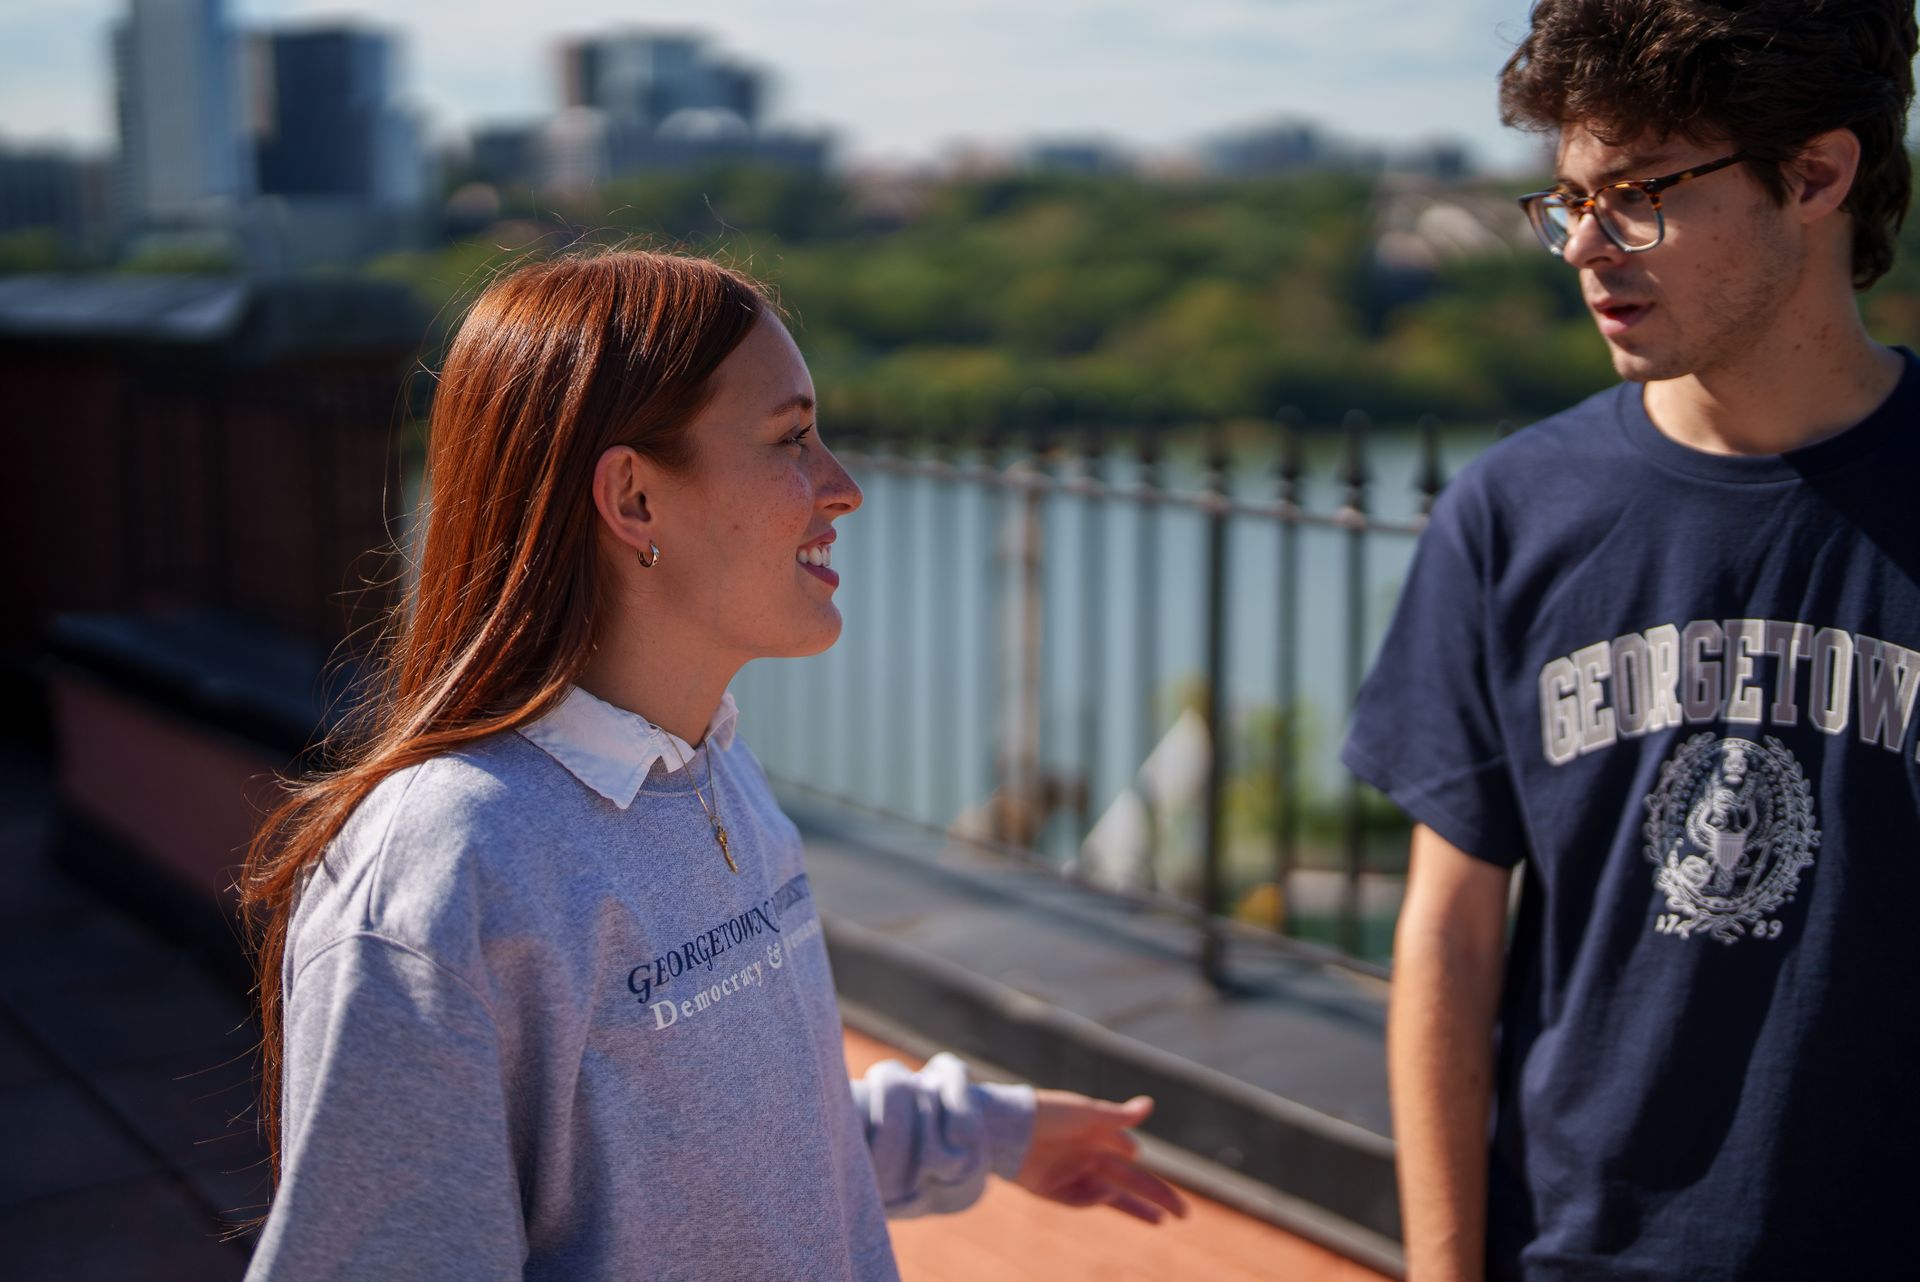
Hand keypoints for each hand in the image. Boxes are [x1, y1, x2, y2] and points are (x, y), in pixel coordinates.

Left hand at [1013, 1091, 1189, 1223]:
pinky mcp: (1053, 1191)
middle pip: (1130, 1180)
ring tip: (1162, 1221)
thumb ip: (1118, 1116)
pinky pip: (1080, 1200)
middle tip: (1184, 1213)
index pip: (1126, 1152)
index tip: (1134, 1154)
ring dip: (1136, 1208)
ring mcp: (1072, 1175)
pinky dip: (1095, 1198)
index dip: (1135, 1157)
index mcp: (1096, 1135)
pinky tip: (1107, 1192)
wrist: (1006, 1128)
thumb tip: (1149, 1105)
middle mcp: (1087, 1156)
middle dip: (1157, 1195)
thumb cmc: (1049, 1113)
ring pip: (1112, 1197)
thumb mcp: (1087, 1113)